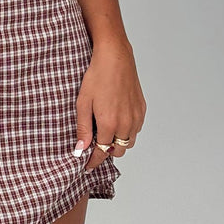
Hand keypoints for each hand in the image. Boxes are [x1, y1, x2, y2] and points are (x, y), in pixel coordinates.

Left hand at [73, 39, 145, 171]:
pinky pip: (136, 128)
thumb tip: (81, 149)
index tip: (87, 165)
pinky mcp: (142, 108)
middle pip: (118, 151)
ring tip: (106, 132)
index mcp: (110, 124)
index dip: (94, 161)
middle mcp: (126, 124)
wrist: (115, 57)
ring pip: (129, 141)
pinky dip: (127, 130)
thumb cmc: (97, 76)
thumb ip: (83, 128)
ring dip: (118, 141)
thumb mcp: (83, 102)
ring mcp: (136, 116)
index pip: (102, 152)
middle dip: (107, 151)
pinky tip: (117, 120)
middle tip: (95, 144)